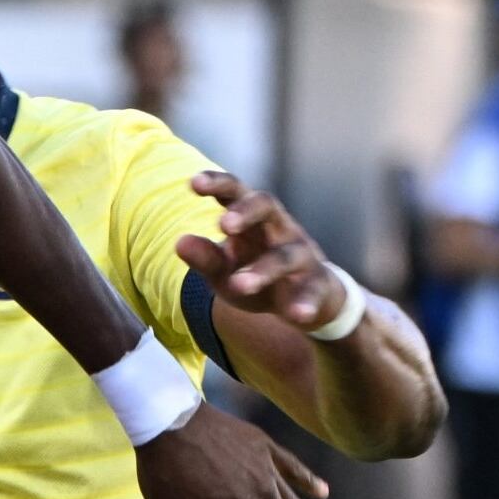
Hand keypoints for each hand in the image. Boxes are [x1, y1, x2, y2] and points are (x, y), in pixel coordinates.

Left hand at [175, 173, 347, 327]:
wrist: (305, 302)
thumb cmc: (258, 277)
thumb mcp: (225, 270)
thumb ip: (205, 258)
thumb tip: (179, 243)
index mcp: (253, 220)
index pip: (236, 192)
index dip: (218, 184)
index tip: (194, 182)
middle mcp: (279, 229)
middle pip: (268, 206)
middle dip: (247, 212)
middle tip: (224, 225)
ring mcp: (302, 256)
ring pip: (286, 256)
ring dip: (263, 269)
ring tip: (238, 284)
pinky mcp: (319, 286)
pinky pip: (314, 291)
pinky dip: (305, 303)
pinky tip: (296, 315)